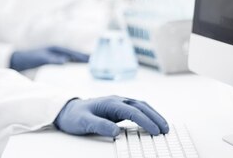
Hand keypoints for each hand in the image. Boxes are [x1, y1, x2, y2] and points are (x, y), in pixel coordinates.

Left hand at [9, 46, 88, 71]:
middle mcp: (59, 52)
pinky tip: (78, 76)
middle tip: (99, 67)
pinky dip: (74, 68)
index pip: (74, 53)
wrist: (18, 60)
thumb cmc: (29, 58)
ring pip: (73, 61)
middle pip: (76, 56)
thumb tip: (64, 61)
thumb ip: (50, 59)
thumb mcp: (40, 58)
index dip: (84, 56)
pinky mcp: (54, 63)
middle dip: (86, 60)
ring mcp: (57, 57)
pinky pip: (68, 65)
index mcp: (57, 49)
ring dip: (81, 65)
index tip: (94, 60)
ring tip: (92, 72)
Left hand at [53, 96, 168, 136]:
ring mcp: (117, 103)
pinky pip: (136, 110)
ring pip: (140, 106)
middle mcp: (115, 100)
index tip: (156, 131)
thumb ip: (99, 126)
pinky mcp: (117, 109)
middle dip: (154, 117)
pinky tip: (152, 123)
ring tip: (164, 127)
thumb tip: (116, 132)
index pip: (132, 111)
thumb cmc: (74, 116)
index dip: (145, 121)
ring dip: (153, 115)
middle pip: (140, 106)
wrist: (66, 111)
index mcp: (109, 102)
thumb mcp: (84, 123)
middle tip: (166, 130)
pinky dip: (147, 115)